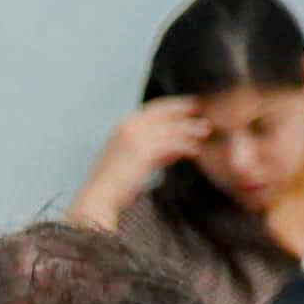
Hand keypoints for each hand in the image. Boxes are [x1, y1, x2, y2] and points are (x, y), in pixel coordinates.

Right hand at [79, 97, 217, 219]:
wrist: (98, 198)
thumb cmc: (114, 184)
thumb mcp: (134, 160)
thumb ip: (155, 150)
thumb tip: (177, 148)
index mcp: (123, 125)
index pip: (154, 108)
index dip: (175, 105)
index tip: (192, 106)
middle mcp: (129, 126)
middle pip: (165, 113)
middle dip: (186, 112)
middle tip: (205, 113)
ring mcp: (136, 137)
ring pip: (171, 128)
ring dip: (190, 128)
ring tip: (205, 131)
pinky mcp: (143, 152)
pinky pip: (171, 145)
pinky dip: (185, 146)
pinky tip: (196, 150)